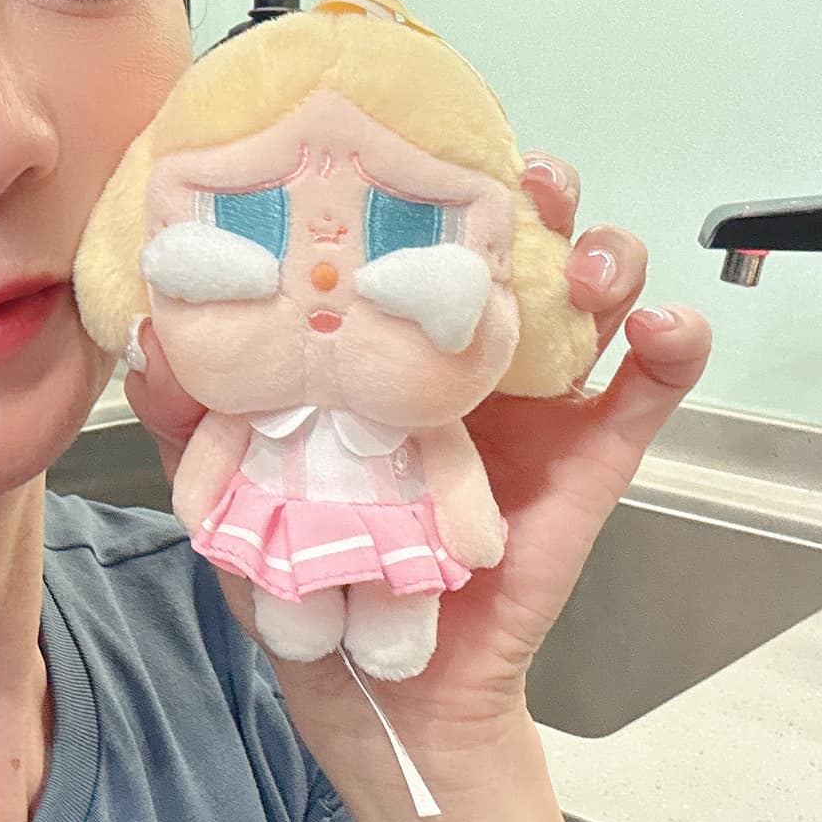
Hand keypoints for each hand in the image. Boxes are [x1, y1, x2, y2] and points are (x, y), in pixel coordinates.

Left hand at [123, 154, 711, 794]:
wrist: (374, 683)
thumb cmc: (308, 577)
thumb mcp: (231, 494)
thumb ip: (193, 417)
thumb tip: (149, 337)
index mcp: (385, 342)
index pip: (417, 235)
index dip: (427, 177)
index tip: (411, 139)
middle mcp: (466, 356)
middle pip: (517, 241)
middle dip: (530, 191)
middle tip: (516, 179)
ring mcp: (535, 403)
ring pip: (595, 297)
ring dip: (603, 257)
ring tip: (584, 267)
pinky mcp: (587, 462)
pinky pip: (648, 395)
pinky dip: (671, 352)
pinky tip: (663, 330)